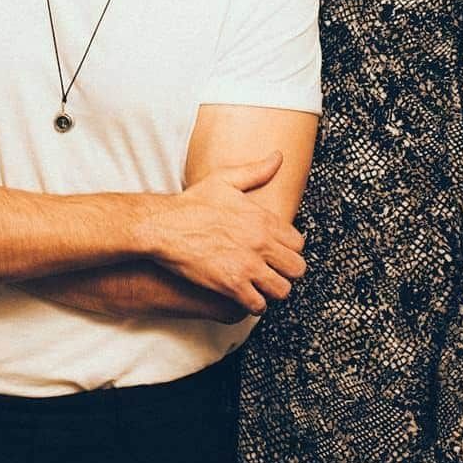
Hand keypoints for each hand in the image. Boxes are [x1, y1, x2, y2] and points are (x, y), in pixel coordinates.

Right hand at [144, 151, 305, 315]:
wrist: (164, 225)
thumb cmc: (192, 204)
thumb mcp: (226, 179)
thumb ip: (256, 171)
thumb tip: (278, 157)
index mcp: (262, 219)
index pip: (298, 243)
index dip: (289, 249)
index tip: (278, 251)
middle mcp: (260, 243)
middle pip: (296, 268)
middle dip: (287, 271)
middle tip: (274, 271)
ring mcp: (247, 265)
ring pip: (282, 290)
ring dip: (273, 289)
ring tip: (261, 286)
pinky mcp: (231, 284)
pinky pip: (257, 305)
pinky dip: (254, 304)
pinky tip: (245, 296)